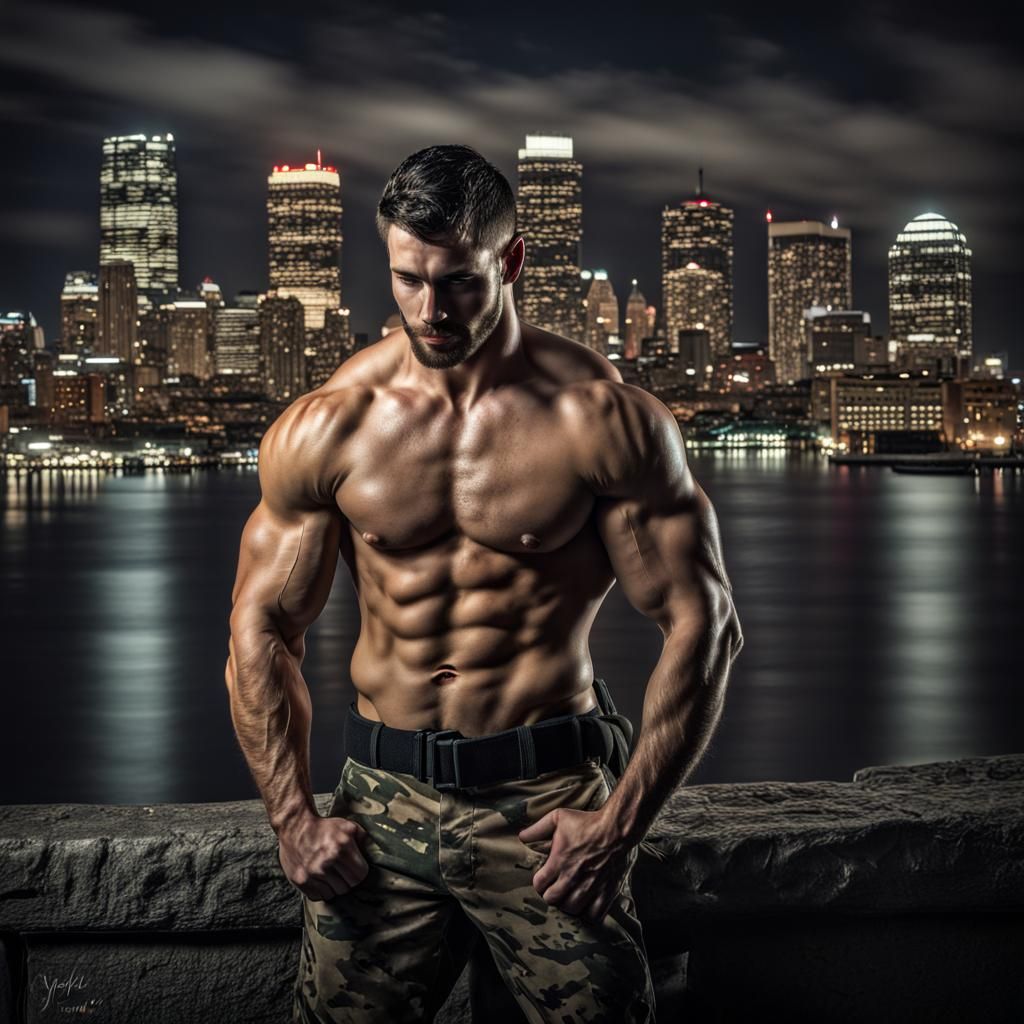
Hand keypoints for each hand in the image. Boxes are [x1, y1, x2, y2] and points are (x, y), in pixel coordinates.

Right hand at [277, 811, 371, 900]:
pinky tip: (319, 877)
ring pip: (333, 894)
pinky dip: (321, 890)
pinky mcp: (301, 880)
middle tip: (342, 870)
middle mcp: (326, 862)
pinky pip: (318, 896)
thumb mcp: (348, 826)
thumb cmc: (325, 827)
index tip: (355, 867)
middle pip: (348, 887)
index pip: (360, 876)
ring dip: (334, 886)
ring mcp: (312, 873)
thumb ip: (364, 839)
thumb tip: (375, 852)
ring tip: (330, 873)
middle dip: (347, 880)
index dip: (359, 872)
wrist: (295, 827)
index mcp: (341, 848)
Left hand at [518, 807, 632, 921]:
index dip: (539, 883)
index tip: (544, 878)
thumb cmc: (587, 822)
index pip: (539, 885)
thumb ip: (537, 828)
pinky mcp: (606, 893)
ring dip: (568, 904)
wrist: (617, 829)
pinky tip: (587, 904)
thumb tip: (521, 837)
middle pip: (552, 900)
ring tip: (571, 896)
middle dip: (551, 895)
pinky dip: (588, 913)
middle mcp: (572, 878)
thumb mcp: (558, 817)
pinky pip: (594, 915)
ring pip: (571, 909)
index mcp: (559, 861)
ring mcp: (590, 887)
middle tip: (557, 888)